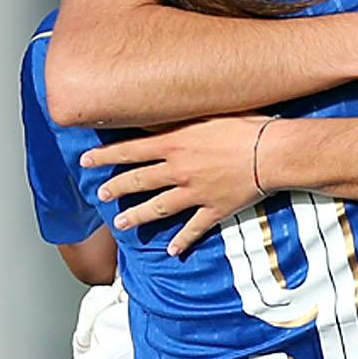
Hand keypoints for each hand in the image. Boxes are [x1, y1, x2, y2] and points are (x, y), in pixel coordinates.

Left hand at [82, 116, 267, 254]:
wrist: (272, 151)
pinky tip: (171, 250)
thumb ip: (180, 115)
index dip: (104, 156)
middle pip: (137, 181)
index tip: (85, 161)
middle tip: (99, 195)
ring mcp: (194, 193)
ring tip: (121, 223)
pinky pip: (193, 229)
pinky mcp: (214, 209)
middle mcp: (178, 170)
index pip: (128, 150)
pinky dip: (181, 241)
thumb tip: (156, 107)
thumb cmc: (245, 124)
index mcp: (174, 143)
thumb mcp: (207, 111)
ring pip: (157, 208)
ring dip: (137, 217)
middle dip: (115, 189)